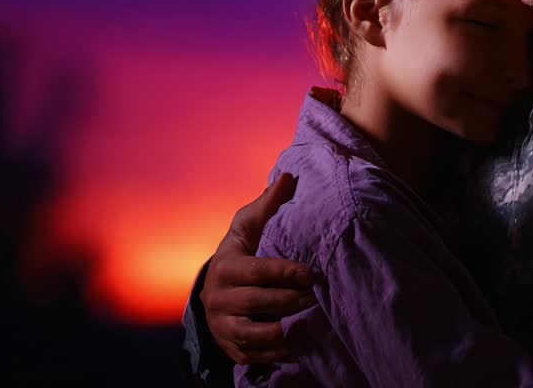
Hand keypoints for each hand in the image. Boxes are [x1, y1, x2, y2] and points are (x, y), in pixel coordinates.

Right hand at [202, 173, 318, 363]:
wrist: (214, 289)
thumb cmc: (240, 251)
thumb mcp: (247, 226)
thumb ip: (268, 204)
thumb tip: (289, 176)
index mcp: (225, 267)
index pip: (257, 271)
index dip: (286, 273)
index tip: (313, 273)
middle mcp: (218, 299)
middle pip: (256, 303)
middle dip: (290, 300)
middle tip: (319, 297)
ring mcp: (221, 326)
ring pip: (252, 334)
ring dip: (284, 330)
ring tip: (312, 321)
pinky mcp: (230, 348)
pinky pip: (253, 355)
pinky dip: (276, 353)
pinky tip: (300, 344)